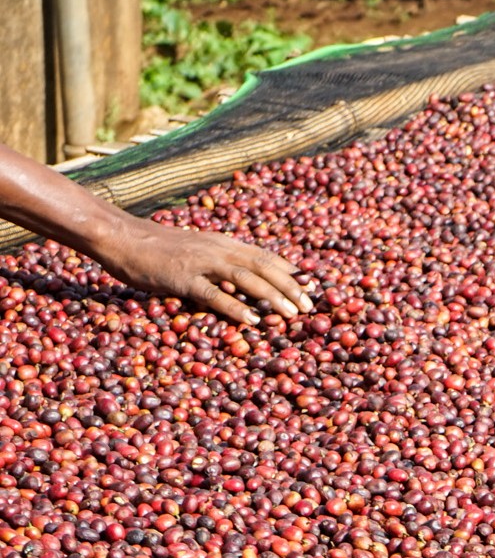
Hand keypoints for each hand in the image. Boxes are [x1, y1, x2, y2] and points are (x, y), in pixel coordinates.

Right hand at [93, 217, 312, 325]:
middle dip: (290, 286)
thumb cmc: (157, 249)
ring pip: (245, 278)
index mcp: (222, 243)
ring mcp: (200, 262)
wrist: (121, 238)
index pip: (264, 255)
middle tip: (309, 306)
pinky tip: (252, 320)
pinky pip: (213, 294)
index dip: (289, 271)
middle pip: (263, 265)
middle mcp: (217, 249)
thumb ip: (218, 264)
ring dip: (272, 296)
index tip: (309, 287)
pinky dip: (235, 307)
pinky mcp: (182, 279)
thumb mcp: (194, 250)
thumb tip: (241, 283)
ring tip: (291, 313)